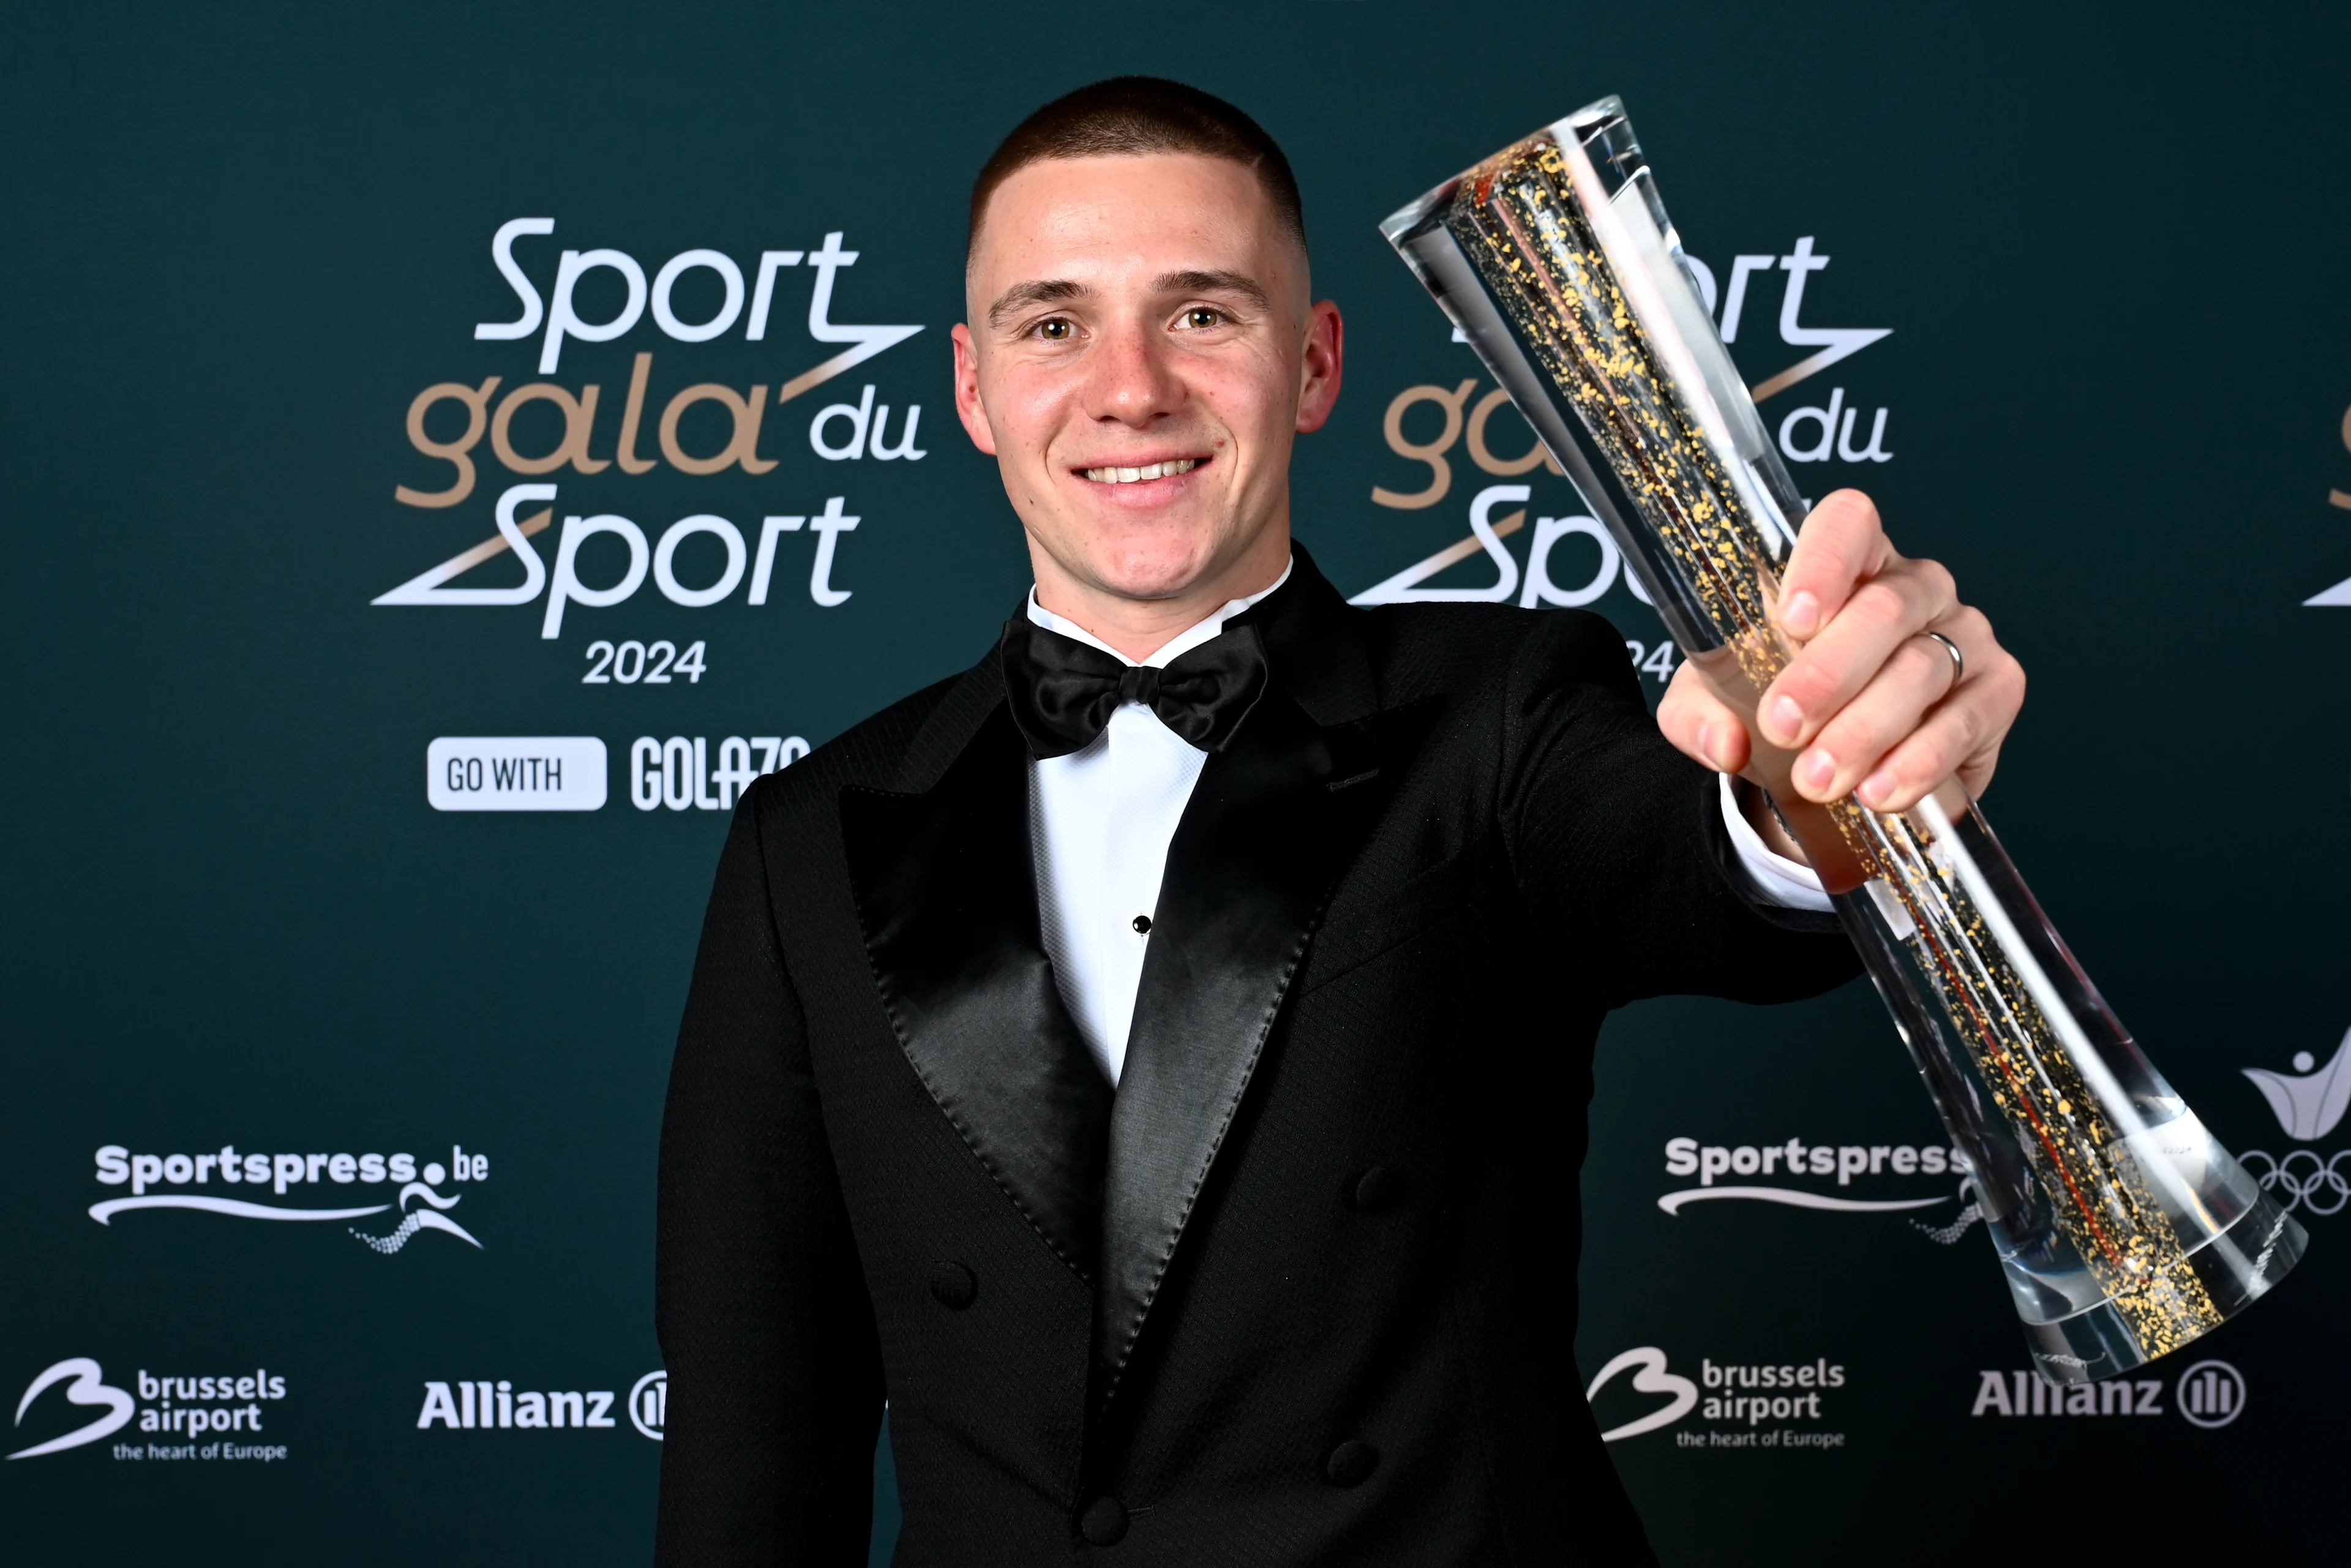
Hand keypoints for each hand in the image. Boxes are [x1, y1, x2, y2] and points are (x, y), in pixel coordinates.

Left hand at [1655, 489, 2024, 815]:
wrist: (1837, 772)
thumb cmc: (1781, 708)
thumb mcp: (1717, 705)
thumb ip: (1701, 715)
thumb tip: (1724, 742)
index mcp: (1847, 565)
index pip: (1847, 524)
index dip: (1824, 562)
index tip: (1791, 619)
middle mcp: (1914, 588)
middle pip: (1884, 610)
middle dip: (1827, 675)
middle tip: (1783, 728)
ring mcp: (1964, 635)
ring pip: (1919, 670)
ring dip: (1862, 731)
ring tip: (1818, 779)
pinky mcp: (1996, 692)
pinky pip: (1962, 723)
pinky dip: (1916, 762)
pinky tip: (1878, 792)